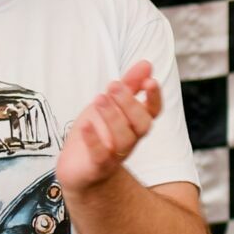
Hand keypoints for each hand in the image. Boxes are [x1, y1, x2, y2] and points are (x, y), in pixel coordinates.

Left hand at [58, 62, 160, 193]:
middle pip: (141, 125)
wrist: (79, 169)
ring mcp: (115, 154)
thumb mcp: (111, 104)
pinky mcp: (98, 166)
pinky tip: (85, 126)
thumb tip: (147, 64)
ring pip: (124, 139)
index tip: (150, 81)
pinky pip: (100, 155)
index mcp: (135, 123)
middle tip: (113, 86)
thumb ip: (129, 85)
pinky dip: (93, 140)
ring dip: (113, 117)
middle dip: (130, 104)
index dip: (154, 97)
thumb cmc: (98, 134)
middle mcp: (130, 139)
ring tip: (99, 98)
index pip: (153, 111)